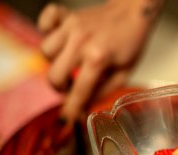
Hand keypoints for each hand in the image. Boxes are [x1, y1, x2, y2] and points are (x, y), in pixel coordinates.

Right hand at [37, 0, 163, 120]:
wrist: (133, 12)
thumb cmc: (130, 43)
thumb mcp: (124, 73)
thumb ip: (103, 92)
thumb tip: (84, 108)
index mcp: (98, 58)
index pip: (79, 91)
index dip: (71, 109)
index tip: (66, 119)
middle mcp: (81, 42)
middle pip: (53, 75)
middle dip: (61, 87)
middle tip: (73, 85)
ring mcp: (71, 27)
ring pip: (45, 52)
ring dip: (55, 62)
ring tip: (70, 63)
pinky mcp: (67, 16)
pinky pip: (44, 22)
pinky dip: (47, 32)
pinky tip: (61, 41)